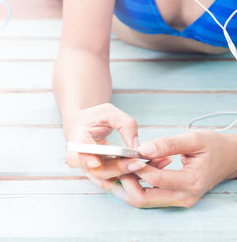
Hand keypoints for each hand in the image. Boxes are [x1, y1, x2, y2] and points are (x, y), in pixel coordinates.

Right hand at [64, 103, 148, 183]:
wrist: (82, 125)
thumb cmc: (93, 118)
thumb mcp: (108, 112)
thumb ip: (125, 125)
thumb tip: (136, 147)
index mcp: (77, 141)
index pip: (76, 156)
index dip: (85, 161)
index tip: (97, 162)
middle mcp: (80, 159)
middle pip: (95, 171)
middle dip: (117, 168)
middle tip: (136, 163)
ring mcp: (89, 169)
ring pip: (104, 179)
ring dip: (123, 175)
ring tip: (140, 165)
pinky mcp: (98, 173)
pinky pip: (110, 181)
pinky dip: (124, 179)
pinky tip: (137, 172)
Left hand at [104, 131, 236, 207]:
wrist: (228, 158)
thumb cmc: (213, 146)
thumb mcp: (193, 139)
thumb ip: (168, 144)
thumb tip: (143, 149)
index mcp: (191, 182)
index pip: (154, 178)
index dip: (135, 165)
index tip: (124, 152)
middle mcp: (183, 197)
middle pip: (142, 199)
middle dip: (125, 181)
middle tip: (115, 163)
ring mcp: (178, 201)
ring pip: (141, 201)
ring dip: (125, 185)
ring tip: (115, 167)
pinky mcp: (172, 199)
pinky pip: (146, 197)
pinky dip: (133, 185)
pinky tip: (127, 170)